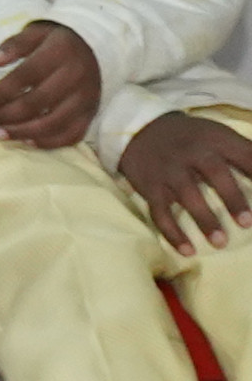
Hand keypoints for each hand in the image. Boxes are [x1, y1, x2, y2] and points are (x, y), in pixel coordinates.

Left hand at [0, 19, 100, 147]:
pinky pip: (72, 135)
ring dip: (22, 132)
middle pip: (37, 103)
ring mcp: (86, 99)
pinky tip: (26, 142)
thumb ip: (14, 45)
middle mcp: (75, 79)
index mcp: (59, 54)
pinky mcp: (92, 114)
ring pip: (53, 123)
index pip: (25, 77)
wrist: (98, 48)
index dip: (0, 92)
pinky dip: (49, 142)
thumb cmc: (58, 41)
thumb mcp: (36, 32)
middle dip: (5, 115)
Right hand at [121, 111, 251, 249]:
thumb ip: (246, 155)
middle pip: (214, 172)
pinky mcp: (150, 186)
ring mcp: (169, 169)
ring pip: (186, 194)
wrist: (139, 130)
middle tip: (247, 223)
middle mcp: (191, 152)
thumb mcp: (219, 137)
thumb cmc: (193, 140)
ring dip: (204, 219)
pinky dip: (172, 232)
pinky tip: (187, 250)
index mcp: (215, 139)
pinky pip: (159, 211)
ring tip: (220, 243)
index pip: (245, 154)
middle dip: (232, 198)